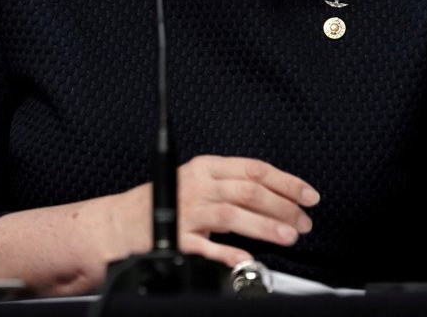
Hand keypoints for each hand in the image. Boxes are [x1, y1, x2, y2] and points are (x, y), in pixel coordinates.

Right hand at [113, 155, 319, 268]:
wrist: (116, 224)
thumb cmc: (161, 203)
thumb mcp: (196, 182)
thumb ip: (231, 185)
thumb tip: (277, 197)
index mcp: (205, 166)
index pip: (254, 169)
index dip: (287, 181)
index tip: (309, 195)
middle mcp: (196, 184)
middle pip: (248, 190)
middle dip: (282, 205)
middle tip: (304, 221)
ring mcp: (184, 210)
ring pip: (231, 213)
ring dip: (264, 225)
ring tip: (288, 236)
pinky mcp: (173, 237)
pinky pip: (204, 246)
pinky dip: (227, 253)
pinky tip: (246, 259)